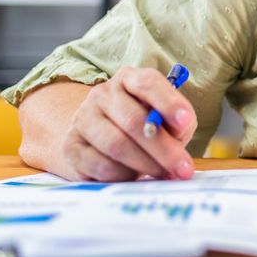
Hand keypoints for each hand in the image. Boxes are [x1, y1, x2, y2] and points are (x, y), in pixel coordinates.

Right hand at [59, 68, 197, 181]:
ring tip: (164, 174)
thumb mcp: (167, 119)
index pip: (147, 83)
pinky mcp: (71, 146)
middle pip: (133, 120)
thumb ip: (178, 123)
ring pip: (116, 145)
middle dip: (163, 148)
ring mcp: (83, 119)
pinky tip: (136, 176)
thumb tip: (178, 134)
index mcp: (129, 79)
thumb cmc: (144, 127)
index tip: (185, 122)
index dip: (168, 103)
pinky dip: (124, 175)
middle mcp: (102, 94)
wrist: (100, 140)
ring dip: (146, 164)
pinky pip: (101, 165)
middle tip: (182, 168)